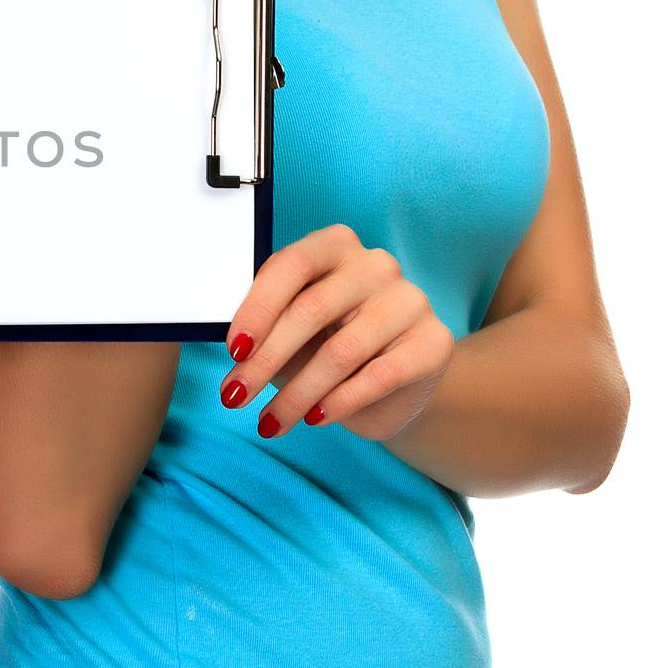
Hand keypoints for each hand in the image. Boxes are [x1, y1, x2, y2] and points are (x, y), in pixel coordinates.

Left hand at [219, 224, 454, 440]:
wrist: (393, 386)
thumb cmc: (327, 346)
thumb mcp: (291, 330)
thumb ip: (265, 326)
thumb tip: (234, 349)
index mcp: (334, 246)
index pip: (291, 266)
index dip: (257, 309)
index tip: (233, 351)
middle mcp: (375, 265)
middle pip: (311, 310)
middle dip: (266, 360)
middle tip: (235, 395)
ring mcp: (410, 300)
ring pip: (341, 351)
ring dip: (297, 393)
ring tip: (271, 421)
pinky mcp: (434, 342)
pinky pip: (379, 376)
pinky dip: (339, 402)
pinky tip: (315, 418)